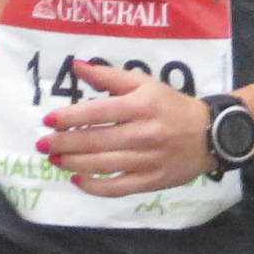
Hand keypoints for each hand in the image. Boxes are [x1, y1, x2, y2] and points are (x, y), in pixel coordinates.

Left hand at [40, 60, 213, 196]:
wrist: (210, 134)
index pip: (99, 111)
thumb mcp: (145, 83)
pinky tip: (78, 180)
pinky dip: (95, 187)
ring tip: (55, 159)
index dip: (70, 117)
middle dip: (65, 143)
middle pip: (97, 140)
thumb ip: (109, 76)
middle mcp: (144, 132)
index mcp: (141, 105)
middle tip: (43, 144)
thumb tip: (77, 66)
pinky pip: (118, 188)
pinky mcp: (152, 181)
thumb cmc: (171, 105)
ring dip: (74, 163)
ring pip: (104, 164)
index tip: (48, 120)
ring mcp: (148, 159)